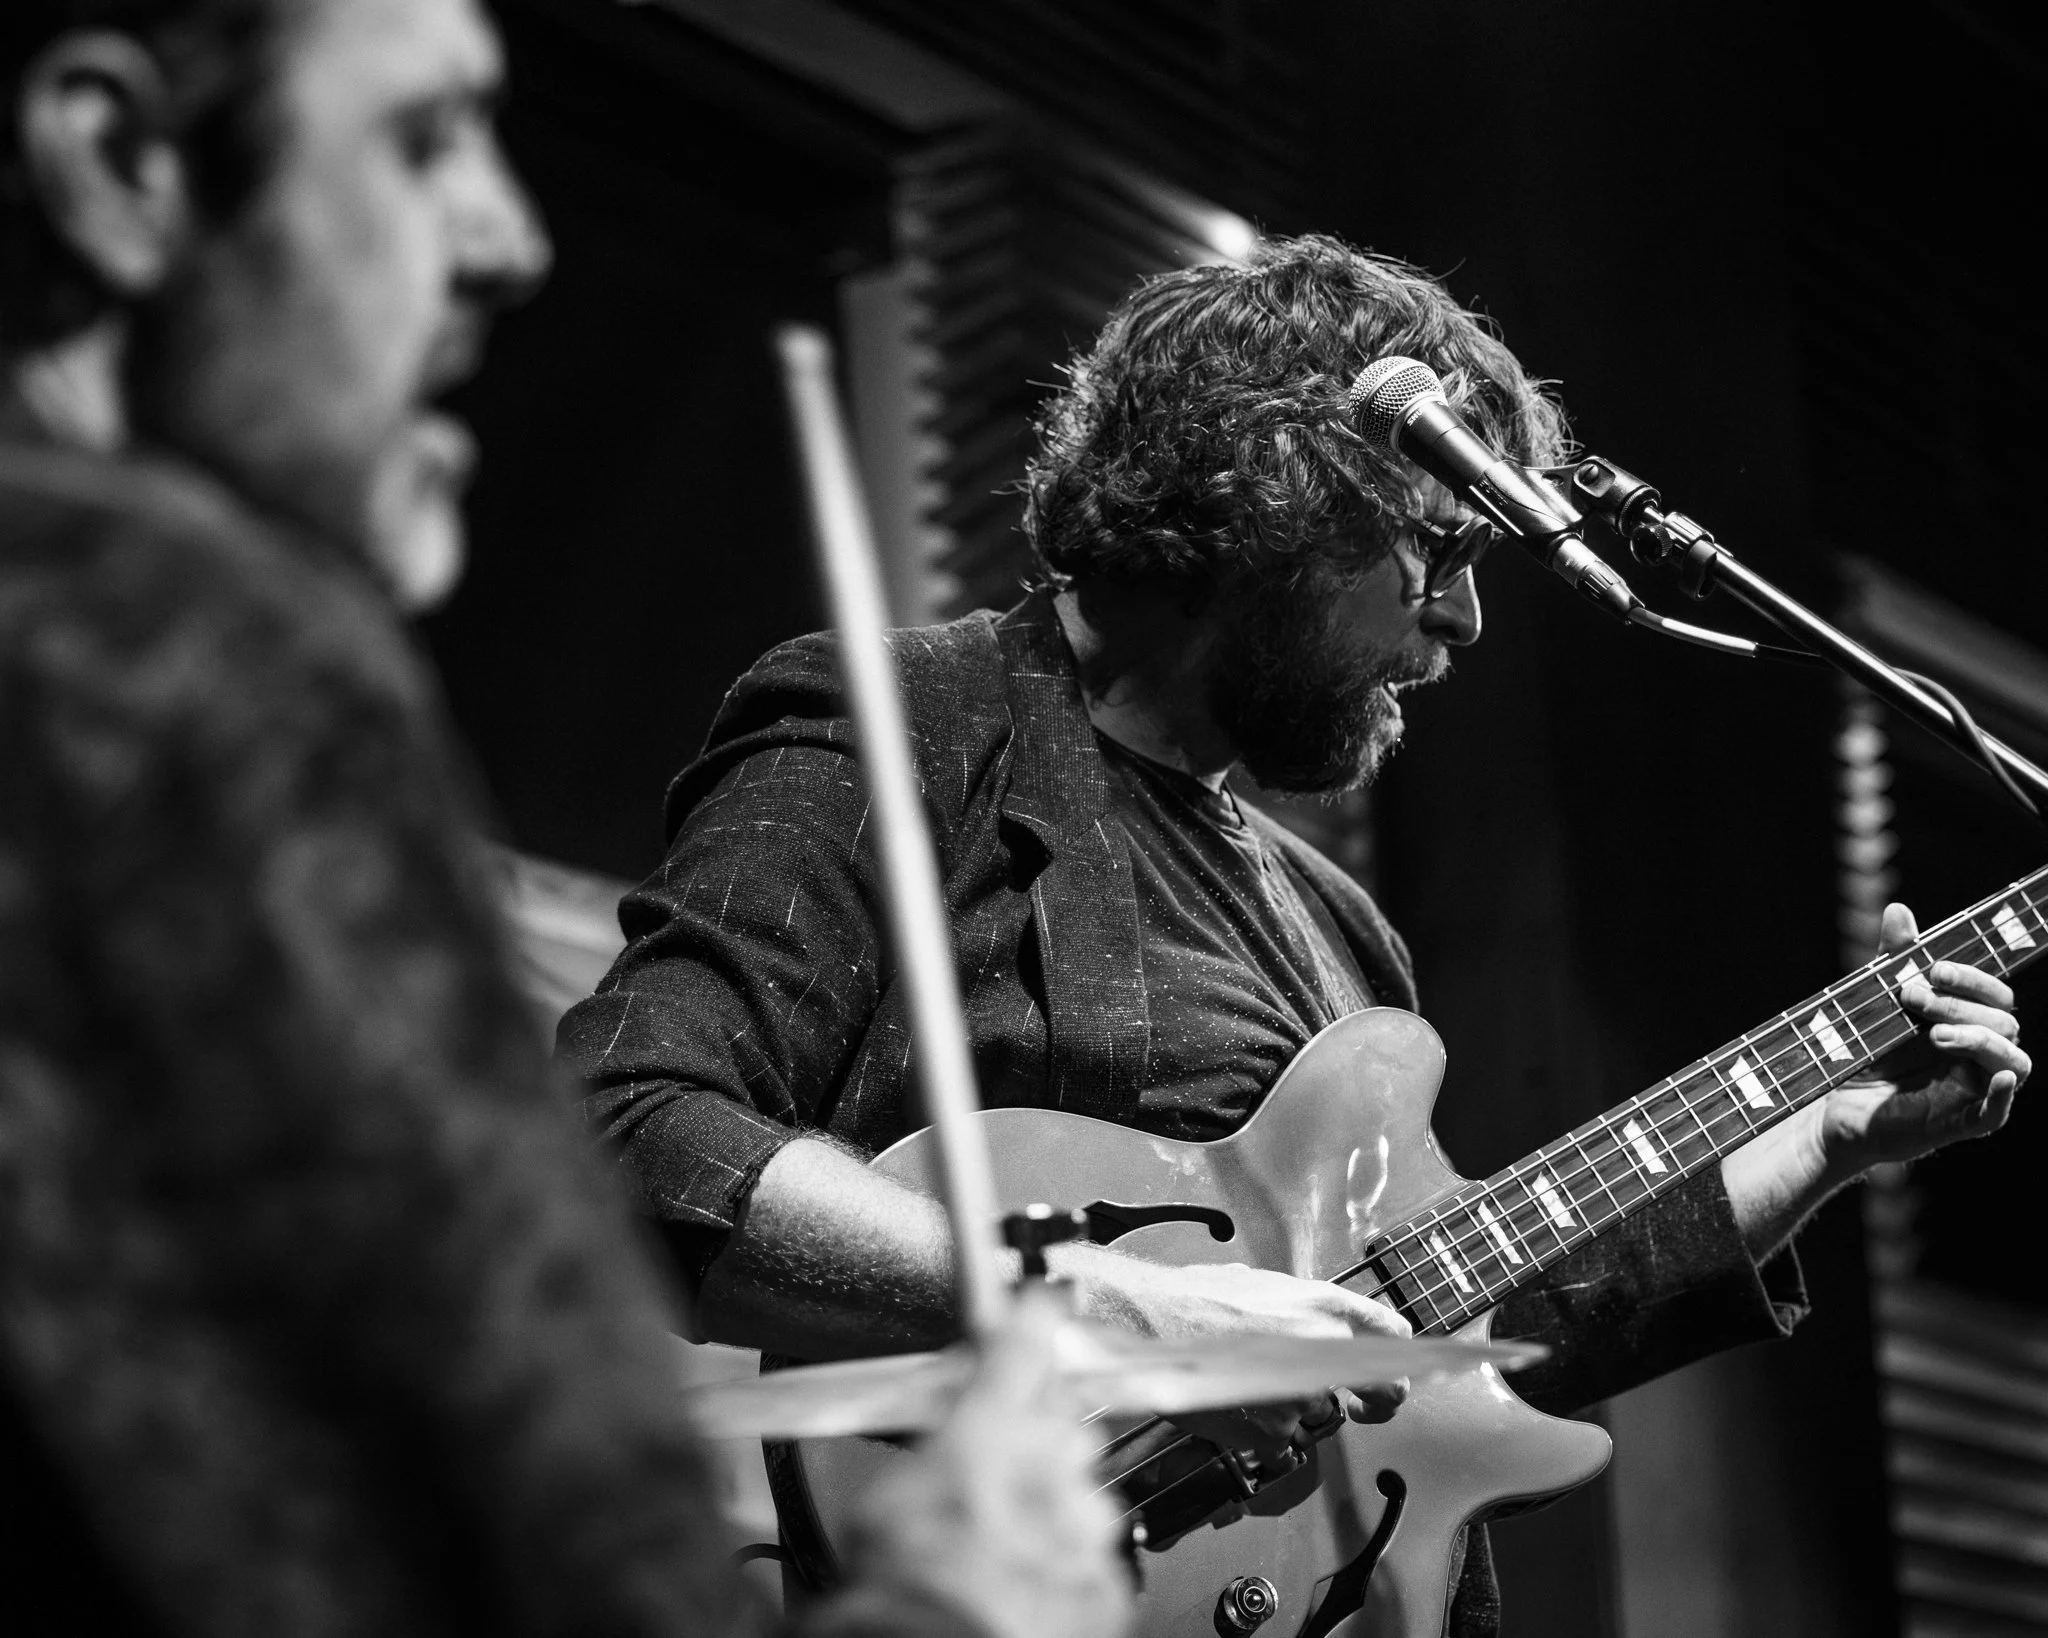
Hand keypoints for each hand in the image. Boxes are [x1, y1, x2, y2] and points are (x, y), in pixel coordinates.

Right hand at [843, 1286, 1133, 1637]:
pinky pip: (1095, 1555)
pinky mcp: (1107, 1583)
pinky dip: (1067, 1565)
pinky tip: (1028, 1583)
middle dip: (1037, 1435)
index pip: (1025, 1343)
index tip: (1048, 1298)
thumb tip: (946, 1424)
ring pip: (1082, 1491)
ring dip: (1052, 1506)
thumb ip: (935, 1442)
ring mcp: (1085, 1524)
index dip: (1038, 1314)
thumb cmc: (901, 1585)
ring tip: (1005, 1547)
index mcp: (991, 1428)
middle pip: (1061, 1421)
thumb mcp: (885, 1492)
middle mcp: (1050, 1465)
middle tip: (996, 1472)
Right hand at [1069, 1253, 1411, 1464]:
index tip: (1394, 1372)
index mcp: (1325, 1305)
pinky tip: (1237, 1412)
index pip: (1394, 1334)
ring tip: (1248, 1388)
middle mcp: (1324, 1348)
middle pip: (1383, 1391)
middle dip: (1374, 1402)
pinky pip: (1283, 1447)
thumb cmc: (1194, 1296)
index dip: (1401, 1358)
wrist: (1150, 1320)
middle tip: (1358, 1406)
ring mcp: (1299, 1395)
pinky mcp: (1271, 1431)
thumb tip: (1313, 1320)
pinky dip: (1264, 1439)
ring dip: (1292, 1412)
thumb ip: (1300, 1306)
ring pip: (1318, 1417)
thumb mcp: (1261, 1283)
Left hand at [1819, 902, 2030, 1174]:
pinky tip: (1997, 1077)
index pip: (1996, 996)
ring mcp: (1972, 1091)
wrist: (1830, 1106)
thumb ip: (1893, 961)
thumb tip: (1900, 910)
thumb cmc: (1865, 1052)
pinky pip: (1996, 1114)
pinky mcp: (1958, 1124)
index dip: (1974, 979)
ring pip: (2012, 1062)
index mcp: (1968, 1023)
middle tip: (1911, 995)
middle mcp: (1979, 1055)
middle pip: (2003, 1023)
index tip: (1933, 967)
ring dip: (1979, 1039)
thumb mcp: (1877, 1002)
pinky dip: (2003, 1095)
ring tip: (1935, 1033)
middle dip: (1960, 1005)